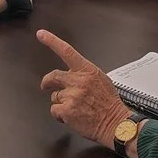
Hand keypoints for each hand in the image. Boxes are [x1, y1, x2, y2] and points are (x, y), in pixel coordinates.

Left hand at [37, 30, 131, 148]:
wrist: (116, 123)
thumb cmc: (110, 104)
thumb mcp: (101, 80)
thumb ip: (85, 75)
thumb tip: (72, 74)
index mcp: (87, 70)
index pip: (66, 51)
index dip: (51, 41)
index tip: (41, 34)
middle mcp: (78, 81)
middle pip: (53, 76)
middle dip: (47, 81)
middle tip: (46, 85)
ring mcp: (71, 95)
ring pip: (54, 96)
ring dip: (61, 102)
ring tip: (75, 107)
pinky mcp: (67, 110)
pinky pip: (54, 110)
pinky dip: (60, 115)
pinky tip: (72, 116)